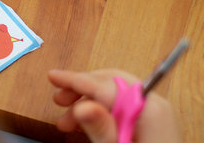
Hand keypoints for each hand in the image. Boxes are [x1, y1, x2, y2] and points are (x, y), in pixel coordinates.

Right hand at [48, 69, 181, 142]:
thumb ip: (102, 130)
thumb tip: (82, 106)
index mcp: (150, 110)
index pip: (105, 85)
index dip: (76, 79)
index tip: (54, 77)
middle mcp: (154, 106)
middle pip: (110, 83)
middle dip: (80, 88)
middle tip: (59, 99)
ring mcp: (153, 114)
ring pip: (112, 93)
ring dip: (86, 101)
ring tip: (67, 121)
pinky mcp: (149, 123)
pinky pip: (120, 106)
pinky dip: (98, 111)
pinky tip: (84, 124)